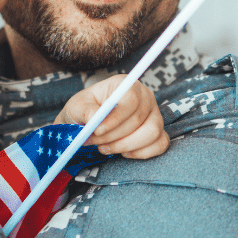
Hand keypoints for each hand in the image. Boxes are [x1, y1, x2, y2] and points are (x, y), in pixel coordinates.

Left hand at [55, 75, 169, 159]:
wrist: (89, 122)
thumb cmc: (85, 110)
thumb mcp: (77, 107)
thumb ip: (86, 111)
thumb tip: (96, 118)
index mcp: (126, 84)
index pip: (131, 99)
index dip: (116, 118)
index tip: (97, 130)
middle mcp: (145, 97)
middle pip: (138, 119)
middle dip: (113, 136)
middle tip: (93, 141)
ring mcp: (155, 114)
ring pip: (151, 133)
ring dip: (125, 145)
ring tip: (104, 147)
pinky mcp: (159, 132)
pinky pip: (160, 144)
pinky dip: (140, 153)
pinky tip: (123, 152)